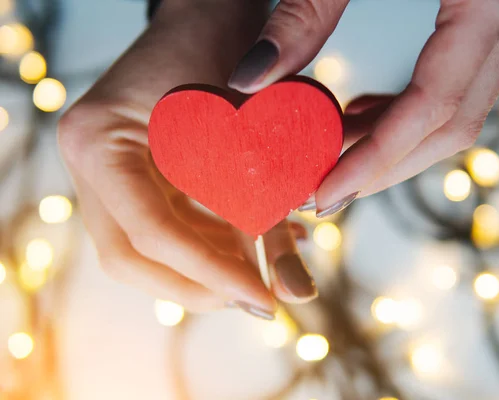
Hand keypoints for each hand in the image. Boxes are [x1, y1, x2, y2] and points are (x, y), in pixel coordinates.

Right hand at [58, 0, 316, 319]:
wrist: (209, 14)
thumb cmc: (228, 49)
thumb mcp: (246, 124)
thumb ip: (264, 207)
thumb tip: (294, 292)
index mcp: (100, 139)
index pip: (150, 230)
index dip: (210, 271)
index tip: (262, 298)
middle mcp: (87, 161)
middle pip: (129, 257)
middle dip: (197, 286)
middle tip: (257, 299)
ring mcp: (101, 170)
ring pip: (140, 251)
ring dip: (202, 271)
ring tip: (258, 275)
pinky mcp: (125, 175)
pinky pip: (157, 228)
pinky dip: (202, 246)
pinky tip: (246, 247)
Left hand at [228, 0, 498, 215]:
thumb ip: (302, 13)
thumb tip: (247, 82)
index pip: (434, 107)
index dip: (376, 160)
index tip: (324, 193)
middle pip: (454, 125)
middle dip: (385, 167)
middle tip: (324, 191)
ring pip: (460, 111)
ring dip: (396, 145)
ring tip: (335, 158)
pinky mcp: (491, 13)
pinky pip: (459, 84)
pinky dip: (410, 113)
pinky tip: (363, 117)